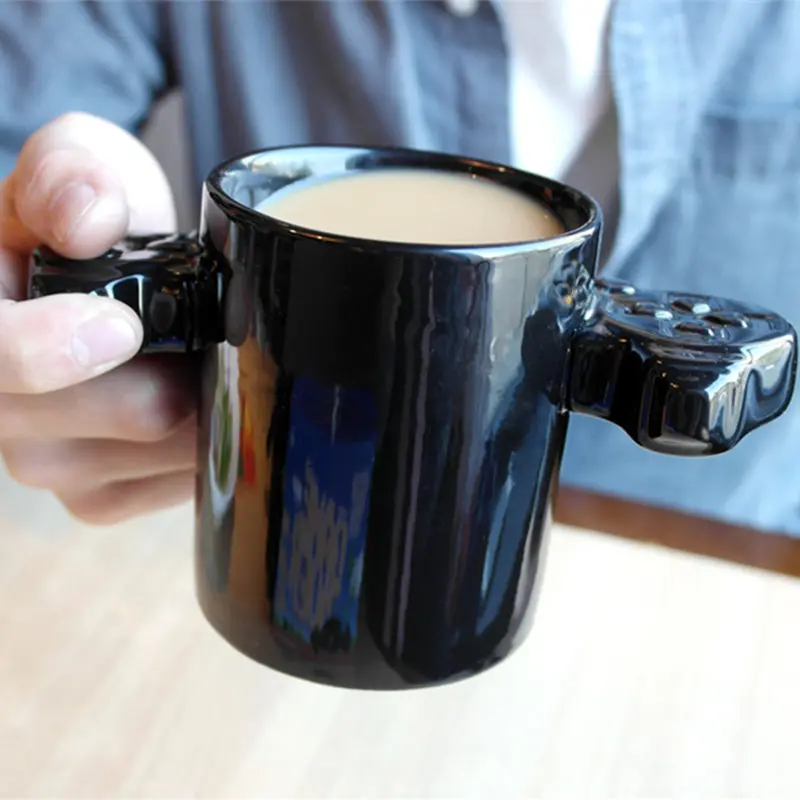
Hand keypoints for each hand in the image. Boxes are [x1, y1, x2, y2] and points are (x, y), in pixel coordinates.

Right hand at [0, 112, 195, 523]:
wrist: (126, 271)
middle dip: (153, 378)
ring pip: (136, 453)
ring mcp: (44, 459)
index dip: (43, 353)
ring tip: (200, 355)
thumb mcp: (75, 164)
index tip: (124, 326)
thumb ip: (65, 173)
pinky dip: (206, 436)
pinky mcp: (98, 495)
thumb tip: (86, 220)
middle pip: (66, 428)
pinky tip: (204, 394)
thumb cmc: (92, 218)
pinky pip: (168, 482)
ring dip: (193, 402)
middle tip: (203, 334)